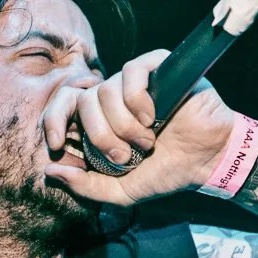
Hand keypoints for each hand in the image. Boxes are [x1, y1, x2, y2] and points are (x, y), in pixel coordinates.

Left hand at [43, 49, 234, 205]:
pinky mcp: (157, 66)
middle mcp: (113, 98)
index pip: (63, 105)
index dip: (53, 121)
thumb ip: (85, 186)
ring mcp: (134, 82)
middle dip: (99, 136)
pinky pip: (130, 71)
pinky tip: (151, 117)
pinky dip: (136, 99)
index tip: (57, 144)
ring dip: (123, 124)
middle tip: (123, 156)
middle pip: (84, 102)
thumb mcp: (120, 190)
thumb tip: (51, 172)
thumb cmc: (166, 172)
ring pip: (105, 90)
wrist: (206, 161)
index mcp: (100, 120)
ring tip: (147, 141)